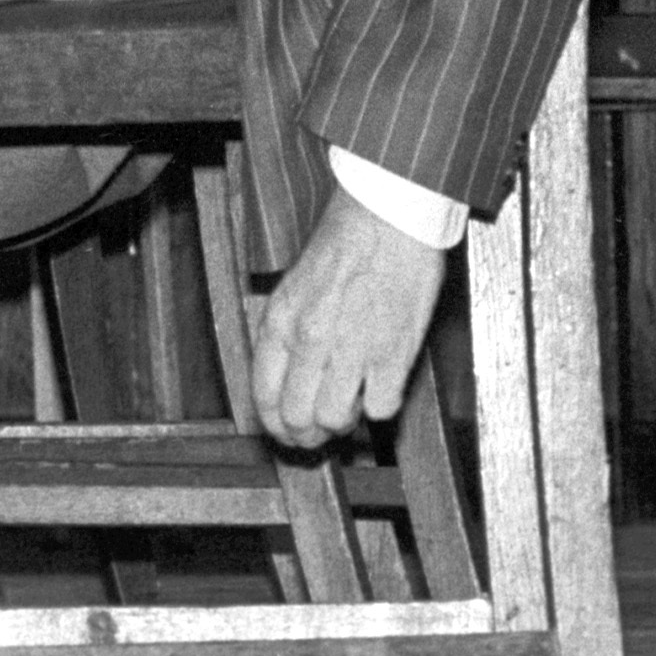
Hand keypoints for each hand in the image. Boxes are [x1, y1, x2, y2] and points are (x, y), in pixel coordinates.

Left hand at [253, 195, 450, 446]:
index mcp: (279, 322)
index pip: (263, 396)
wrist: (386, 220)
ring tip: (352, 408)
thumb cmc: (344, 248)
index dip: (274, 426)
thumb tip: (290, 381)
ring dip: (344, 423)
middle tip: (320, 436)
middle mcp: (309, 340)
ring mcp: (350, 350)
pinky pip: (382, 408)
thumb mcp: (295, 288)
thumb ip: (289, 334)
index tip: (286, 434)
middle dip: (307, 435)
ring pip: (335, 419)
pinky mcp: (392, 355)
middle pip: (297, 417)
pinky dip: (382, 406)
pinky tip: (382, 387)